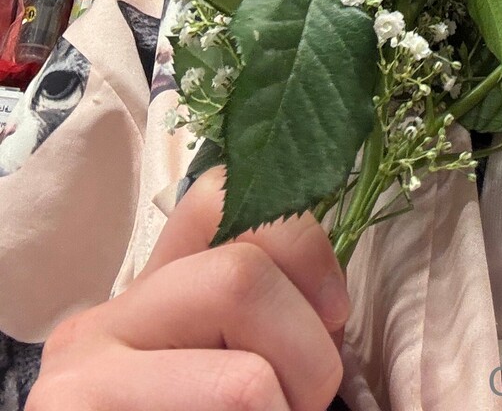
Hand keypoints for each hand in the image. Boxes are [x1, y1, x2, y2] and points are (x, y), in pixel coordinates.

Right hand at [27, 164, 349, 410]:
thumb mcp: (229, 373)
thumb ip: (262, 326)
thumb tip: (334, 306)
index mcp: (151, 297)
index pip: (221, 196)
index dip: (304, 241)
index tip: (332, 313)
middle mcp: (105, 320)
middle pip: (245, 272)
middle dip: (311, 353)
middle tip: (303, 408)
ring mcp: (82, 378)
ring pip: (246, 374)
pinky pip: (231, 410)